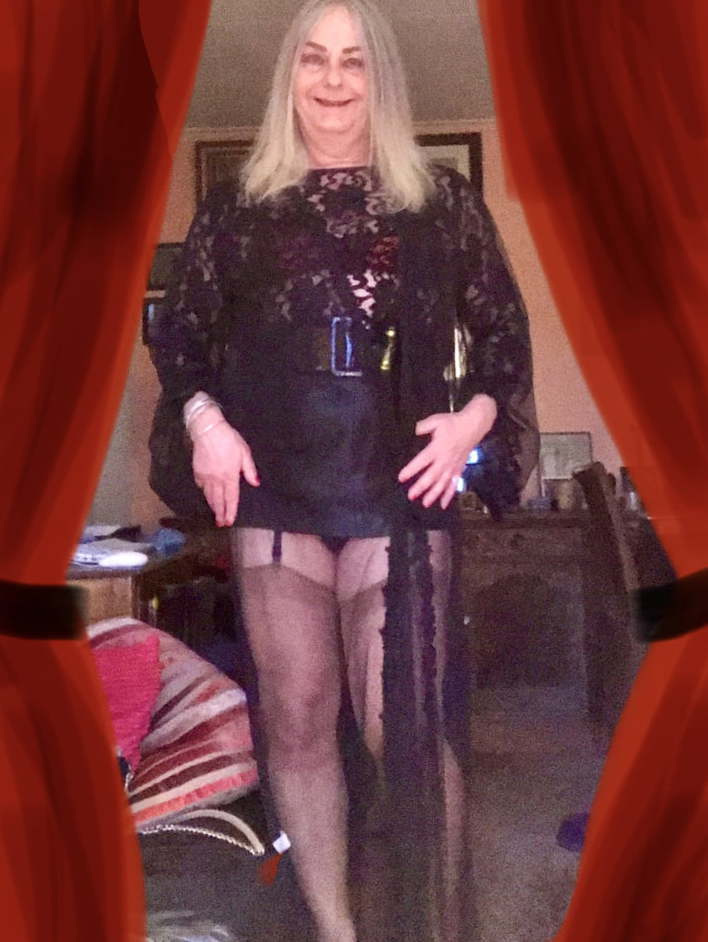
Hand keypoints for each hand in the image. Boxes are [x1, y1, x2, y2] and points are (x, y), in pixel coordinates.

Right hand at [190, 407, 258, 526]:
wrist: (208, 430)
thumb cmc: (229, 439)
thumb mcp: (244, 452)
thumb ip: (250, 470)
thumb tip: (256, 483)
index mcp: (230, 476)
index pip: (231, 498)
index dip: (231, 511)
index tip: (229, 522)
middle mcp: (217, 480)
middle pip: (218, 501)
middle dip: (220, 513)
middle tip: (221, 524)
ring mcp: (205, 476)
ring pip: (209, 495)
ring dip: (212, 506)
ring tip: (215, 514)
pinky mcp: (197, 471)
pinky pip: (201, 486)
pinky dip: (204, 492)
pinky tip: (206, 495)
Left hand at [398, 394, 496, 509]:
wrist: (473, 425)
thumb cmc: (453, 422)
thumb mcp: (436, 421)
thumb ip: (422, 427)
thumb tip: (412, 431)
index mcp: (437, 448)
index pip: (422, 461)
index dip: (411, 470)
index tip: (401, 477)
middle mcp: (445, 459)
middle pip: (432, 476)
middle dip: (421, 487)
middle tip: (411, 495)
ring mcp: (453, 466)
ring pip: (443, 483)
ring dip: (434, 494)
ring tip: (425, 503)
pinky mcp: (459, 469)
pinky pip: (454, 484)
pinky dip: (449, 495)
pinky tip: (443, 504)